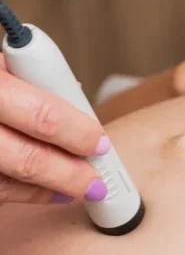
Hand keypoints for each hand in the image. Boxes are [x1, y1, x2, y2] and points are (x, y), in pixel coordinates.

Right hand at [0, 53, 109, 203]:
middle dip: (71, 173)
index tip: (100, 142)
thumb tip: (73, 96)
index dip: (78, 132)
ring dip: (50, 188)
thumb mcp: (1, 65)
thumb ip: (30, 78)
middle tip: (98, 180)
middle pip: (28, 158)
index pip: (44, 115)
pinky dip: (24, 194)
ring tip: (79, 188)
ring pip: (9, 181)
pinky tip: (45, 192)